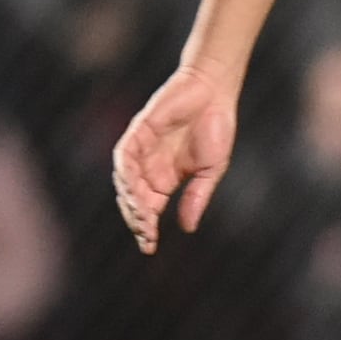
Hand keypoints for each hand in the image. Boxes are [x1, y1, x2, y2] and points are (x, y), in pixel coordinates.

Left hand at [110, 63, 239, 250]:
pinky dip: (126, 173)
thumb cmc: (215, 128)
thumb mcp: (211, 171)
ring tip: (141, 217)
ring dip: (130, 200)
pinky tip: (133, 189)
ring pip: (125, 181)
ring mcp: (142, 149)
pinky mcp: (139, 131)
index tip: (149, 247)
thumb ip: (197, 197)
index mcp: (165, 179)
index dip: (147, 229)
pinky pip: (124, 155)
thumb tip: (188, 227)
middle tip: (145, 234)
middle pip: (133, 199)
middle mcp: (149, 166)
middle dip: (136, 219)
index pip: (149, 209)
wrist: (214, 92)